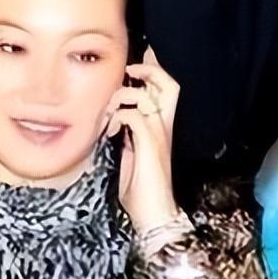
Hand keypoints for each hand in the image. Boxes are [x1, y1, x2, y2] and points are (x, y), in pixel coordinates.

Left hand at [104, 46, 181, 231]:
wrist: (154, 213)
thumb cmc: (141, 189)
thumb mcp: (131, 155)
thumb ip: (128, 136)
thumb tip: (113, 120)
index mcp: (161, 128)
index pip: (165, 91)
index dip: (153, 72)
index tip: (134, 65)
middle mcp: (165, 127)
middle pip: (169, 84)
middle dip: (149, 71)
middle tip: (129, 73)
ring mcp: (160, 135)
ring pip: (149, 95)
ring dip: (123, 96)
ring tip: (108, 112)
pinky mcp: (150, 145)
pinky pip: (134, 116)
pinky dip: (117, 117)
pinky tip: (109, 133)